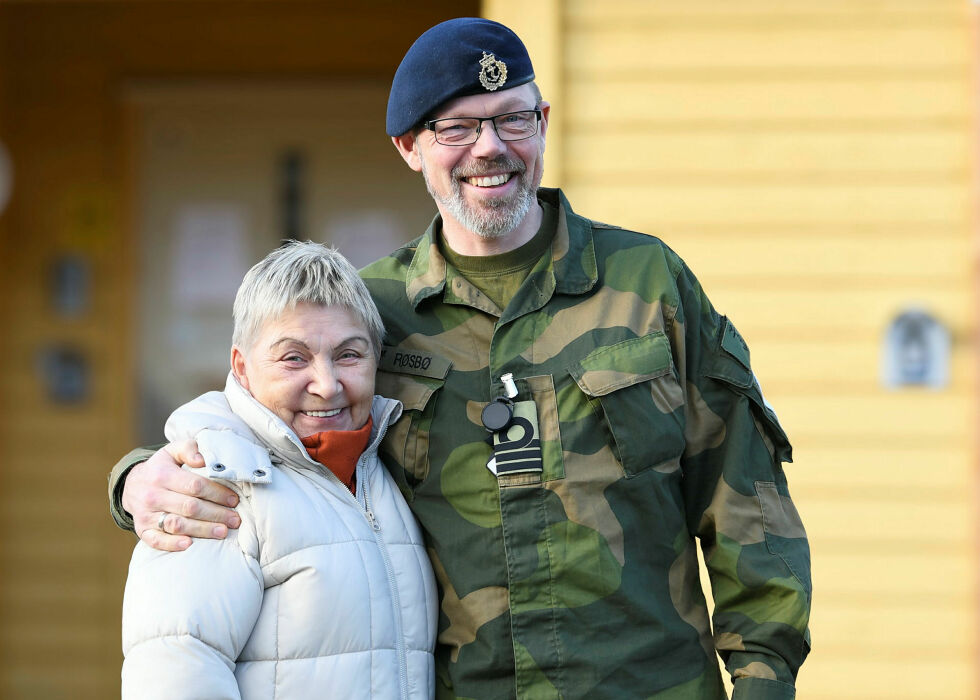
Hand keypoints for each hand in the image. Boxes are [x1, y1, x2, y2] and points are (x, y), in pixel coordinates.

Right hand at [123, 440, 241, 551]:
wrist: (132, 484)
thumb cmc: (161, 467)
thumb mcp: (172, 451)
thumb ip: (189, 449)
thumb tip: (202, 460)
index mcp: (162, 474)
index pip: (195, 485)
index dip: (217, 493)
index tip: (234, 500)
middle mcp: (153, 495)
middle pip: (189, 507)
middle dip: (216, 514)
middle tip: (235, 520)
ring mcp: (146, 514)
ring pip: (176, 525)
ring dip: (202, 530)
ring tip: (223, 532)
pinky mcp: (142, 530)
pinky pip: (156, 540)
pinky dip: (172, 544)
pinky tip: (189, 545)